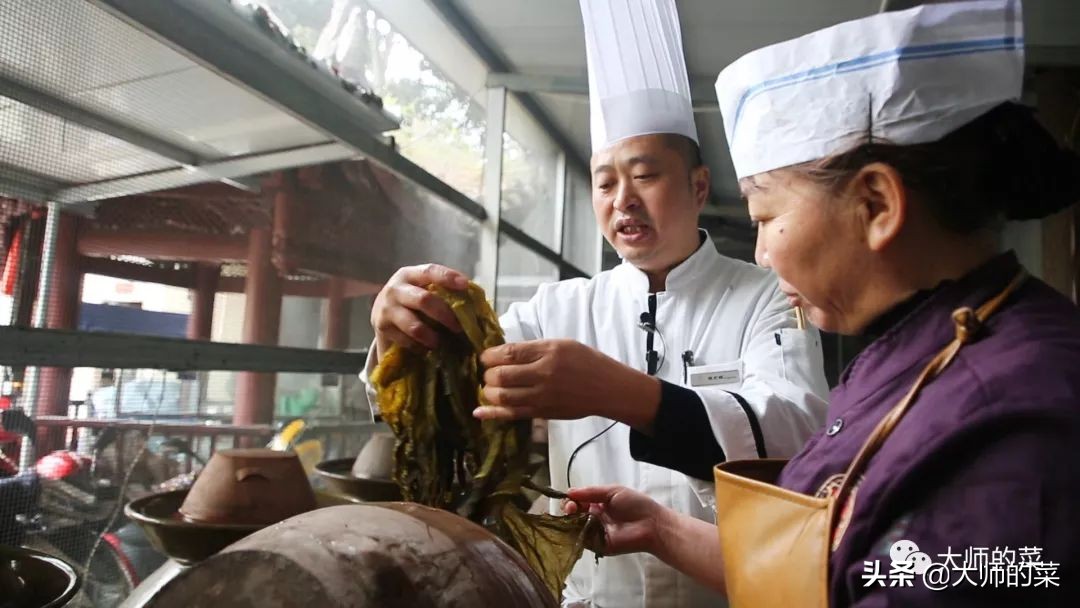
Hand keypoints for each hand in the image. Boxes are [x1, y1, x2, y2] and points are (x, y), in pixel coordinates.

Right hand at [370, 264, 468, 359]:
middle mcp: (396, 288)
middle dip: (445, 315)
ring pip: (414, 325)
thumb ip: (443, 290)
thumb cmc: (411, 300)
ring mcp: (386, 308)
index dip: (447, 277)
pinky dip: (418, 346)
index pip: (430, 271)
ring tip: (439, 342)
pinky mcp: (382, 327)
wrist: (381, 313)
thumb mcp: (423, 289)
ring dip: (431, 336)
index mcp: (410, 274)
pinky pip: (405, 340)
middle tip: (458, 327)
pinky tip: (425, 348)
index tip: (465, 286)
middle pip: (424, 300)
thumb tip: (474, 298)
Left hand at [474, 340, 659, 427]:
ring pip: (503, 397)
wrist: (607, 388)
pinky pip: (512, 415)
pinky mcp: (542, 413)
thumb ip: (534, 348)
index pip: (509, 353)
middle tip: (488, 373)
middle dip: (488, 374)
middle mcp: (543, 374)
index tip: (485, 356)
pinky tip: (478, 412)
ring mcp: (542, 397)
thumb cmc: (586, 362)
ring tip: (490, 387)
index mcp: (548, 352)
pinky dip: (492, 414)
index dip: (489, 355)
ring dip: (489, 392)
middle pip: (501, 376)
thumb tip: (505, 353)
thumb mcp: (562, 345)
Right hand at [563, 485, 669, 555]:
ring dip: (570, 521)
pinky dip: (576, 534)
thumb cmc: (636, 505)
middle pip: (574, 515)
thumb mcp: (613, 491)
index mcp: (599, 504)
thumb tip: (569, 492)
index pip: (579, 502)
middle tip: (570, 508)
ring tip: (572, 514)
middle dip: (569, 509)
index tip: (569, 498)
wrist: (652, 524)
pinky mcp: (599, 545)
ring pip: (576, 527)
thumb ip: (591, 492)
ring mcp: (596, 532)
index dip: (572, 500)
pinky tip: (575, 527)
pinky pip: (583, 541)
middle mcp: (595, 518)